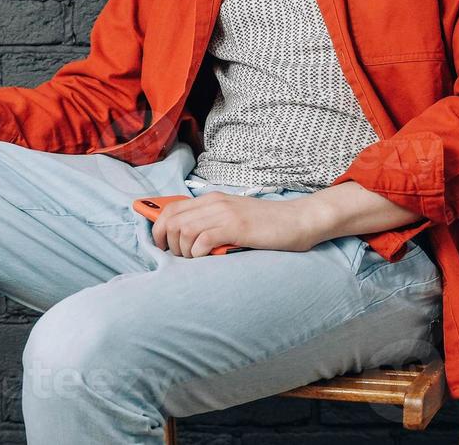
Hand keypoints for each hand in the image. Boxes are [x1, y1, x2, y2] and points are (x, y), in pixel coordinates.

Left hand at [149, 193, 323, 257]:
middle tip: (179, 258)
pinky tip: (207, 258)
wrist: (299, 220)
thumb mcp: (235, 218)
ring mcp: (225, 214)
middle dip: (167, 243)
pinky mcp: (236, 227)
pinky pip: (203, 240)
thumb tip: (185, 240)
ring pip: (184, 230)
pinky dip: (198, 253)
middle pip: (172, 220)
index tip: (162, 246)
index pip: (171, 208)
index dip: (159, 228)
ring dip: (183, 250)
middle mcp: (214, 203)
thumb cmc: (268, 225)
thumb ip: (212, 222)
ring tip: (195, 260)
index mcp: (212, 199)